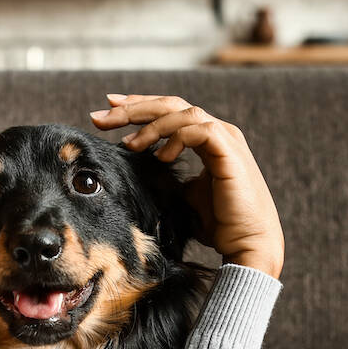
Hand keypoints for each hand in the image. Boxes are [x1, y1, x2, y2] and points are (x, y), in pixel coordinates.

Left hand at [89, 94, 283, 278]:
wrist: (247, 243)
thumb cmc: (218, 224)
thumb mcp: (182, 194)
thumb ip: (164, 175)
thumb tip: (133, 169)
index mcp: (207, 139)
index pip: (169, 112)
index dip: (138, 107)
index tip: (107, 110)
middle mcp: (217, 132)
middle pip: (171, 105)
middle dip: (133, 108)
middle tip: (100, 116)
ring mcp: (226, 138)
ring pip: (183, 112)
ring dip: (151, 125)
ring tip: (129, 144)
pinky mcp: (229, 151)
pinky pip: (198, 130)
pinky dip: (176, 138)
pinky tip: (161, 156)